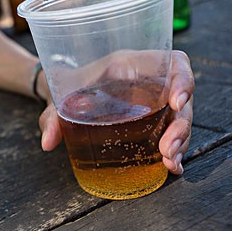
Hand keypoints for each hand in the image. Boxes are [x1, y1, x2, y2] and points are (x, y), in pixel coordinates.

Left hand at [38, 50, 194, 174]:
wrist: (61, 95)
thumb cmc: (64, 87)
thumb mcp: (57, 97)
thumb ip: (51, 117)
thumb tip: (48, 142)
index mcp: (130, 64)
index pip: (172, 63)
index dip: (183, 80)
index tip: (176, 103)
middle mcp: (147, 82)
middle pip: (182, 98)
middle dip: (180, 125)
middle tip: (167, 151)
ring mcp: (152, 102)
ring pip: (180, 118)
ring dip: (181, 141)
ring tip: (170, 164)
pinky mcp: (150, 121)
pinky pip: (170, 132)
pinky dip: (176, 149)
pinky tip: (173, 167)